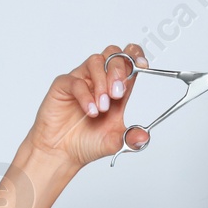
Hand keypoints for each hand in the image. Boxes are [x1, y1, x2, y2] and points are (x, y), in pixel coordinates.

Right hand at [25, 44, 150, 169]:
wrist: (62, 153)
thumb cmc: (86, 143)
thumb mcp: (115, 142)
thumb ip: (131, 138)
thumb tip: (144, 138)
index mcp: (116, 89)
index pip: (129, 62)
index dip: (136, 57)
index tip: (142, 66)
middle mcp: (99, 81)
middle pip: (112, 54)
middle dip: (119, 70)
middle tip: (117, 93)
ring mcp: (81, 81)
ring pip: (95, 61)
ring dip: (102, 82)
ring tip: (102, 107)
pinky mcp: (63, 86)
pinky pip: (75, 81)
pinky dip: (85, 96)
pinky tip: (90, 111)